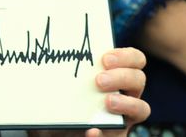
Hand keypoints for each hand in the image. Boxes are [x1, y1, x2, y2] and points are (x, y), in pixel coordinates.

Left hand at [31, 47, 148, 136]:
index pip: (133, 60)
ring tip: (107, 102)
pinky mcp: (116, 136)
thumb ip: (57, 74)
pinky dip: (104, 134)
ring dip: (126, 103)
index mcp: (111, 75)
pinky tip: (92, 131)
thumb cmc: (57, 104)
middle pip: (139, 79)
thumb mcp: (56, 86)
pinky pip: (119, 136)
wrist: (54, 132)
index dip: (125, 56)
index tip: (104, 58)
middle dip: (122, 76)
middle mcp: (123, 95)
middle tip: (99, 80)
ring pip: (142, 108)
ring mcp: (122, 118)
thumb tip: (43, 57)